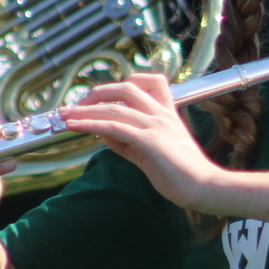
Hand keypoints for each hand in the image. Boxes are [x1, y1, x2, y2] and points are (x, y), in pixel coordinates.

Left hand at [59, 73, 222, 208]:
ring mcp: (155, 126)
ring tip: (65, 115)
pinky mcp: (148, 141)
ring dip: (85, 110)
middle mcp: (161, 115)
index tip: (105, 94)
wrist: (203, 186)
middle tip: (78, 104)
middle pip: (126, 88)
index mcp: (167, 114)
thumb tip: (103, 134)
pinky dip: (91, 124)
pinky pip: (113, 128)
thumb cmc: (182, 174)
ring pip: (114, 108)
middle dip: (98, 93)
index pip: (151, 82)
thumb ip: (128, 142)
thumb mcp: (152, 153)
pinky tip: (76, 126)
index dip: (126, 82)